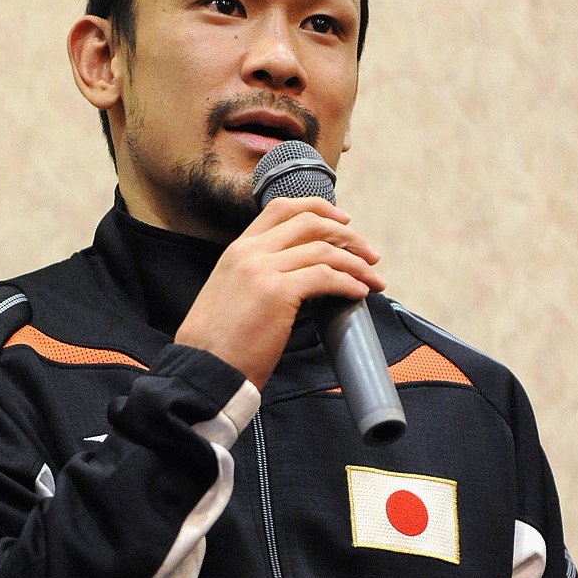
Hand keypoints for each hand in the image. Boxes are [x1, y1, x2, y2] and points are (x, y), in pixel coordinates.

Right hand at [175, 197, 385, 390]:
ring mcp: (263, 269)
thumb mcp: (232, 295)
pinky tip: (358, 293)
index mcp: (238, 250)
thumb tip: (302, 283)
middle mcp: (250, 252)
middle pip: (310, 222)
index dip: (319, 209)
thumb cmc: (219, 345)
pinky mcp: (277, 292)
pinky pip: (326, 277)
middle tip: (369, 255)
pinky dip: (349, 283)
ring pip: (324, 250)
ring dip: (357, 264)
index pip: (281, 208)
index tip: (344, 221)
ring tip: (374, 280)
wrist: (203, 369)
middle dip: (348, 235)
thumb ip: (259, 278)